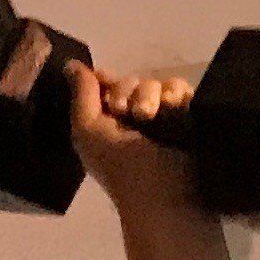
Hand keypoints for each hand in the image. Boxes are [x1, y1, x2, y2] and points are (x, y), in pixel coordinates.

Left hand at [67, 62, 199, 211]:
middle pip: (130, 81)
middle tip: (129, 114)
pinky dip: (175, 94)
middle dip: (127, 92)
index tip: (105, 81)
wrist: (169, 195)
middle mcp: (134, 121)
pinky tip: (173, 107)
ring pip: (155, 83)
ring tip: (151, 117)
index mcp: (108, 126)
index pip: (106, 87)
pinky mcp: (189, 116)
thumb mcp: (88, 133)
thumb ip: (81, 96)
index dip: (105, 81)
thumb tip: (70, 64)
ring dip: (150, 95)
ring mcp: (163, 118)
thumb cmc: (123, 169)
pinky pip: (180, 89)